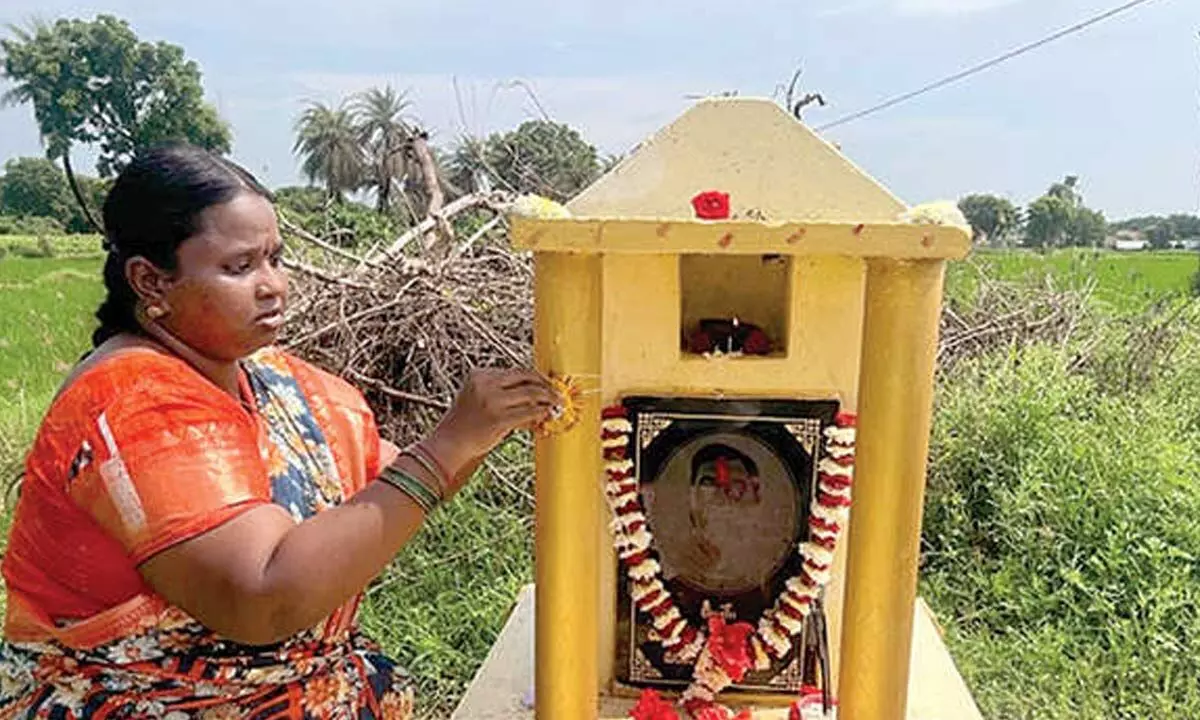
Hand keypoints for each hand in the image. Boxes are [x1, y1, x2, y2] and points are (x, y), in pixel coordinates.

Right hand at [424, 369, 558, 485]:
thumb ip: (504, 394)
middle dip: (545, 384)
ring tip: (557, 403)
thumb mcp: (480, 400)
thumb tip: (535, 398)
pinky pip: (529, 412)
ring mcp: (492, 401)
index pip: (515, 371)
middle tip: (557, 392)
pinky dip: (541, 413)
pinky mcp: (498, 419)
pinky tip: (546, 415)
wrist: (450, 443)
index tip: (546, 384)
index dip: (534, 377)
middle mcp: (485, 384)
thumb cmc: (466, 424)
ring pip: (531, 393)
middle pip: (525, 377)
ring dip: (548, 398)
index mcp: (480, 375)